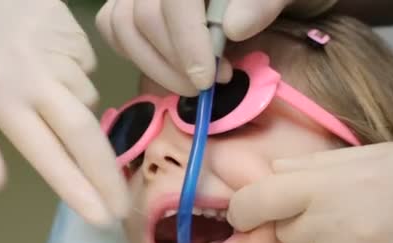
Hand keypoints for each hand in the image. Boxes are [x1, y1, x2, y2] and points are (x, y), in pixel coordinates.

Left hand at [0, 0, 127, 223]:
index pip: (47, 153)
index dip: (76, 189)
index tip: (100, 216)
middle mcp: (35, 77)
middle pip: (84, 134)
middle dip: (107, 176)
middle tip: (122, 207)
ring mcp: (60, 52)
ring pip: (87, 101)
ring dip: (74, 112)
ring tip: (39, 88)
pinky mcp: (76, 32)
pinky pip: (86, 71)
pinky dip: (74, 78)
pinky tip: (48, 61)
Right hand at [95, 0, 336, 94]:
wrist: (280, 2)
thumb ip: (267, 1)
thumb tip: (231, 27)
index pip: (174, 0)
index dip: (185, 40)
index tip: (206, 79)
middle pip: (142, 15)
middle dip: (174, 61)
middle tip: (209, 84)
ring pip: (122, 24)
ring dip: (154, 65)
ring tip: (192, 82)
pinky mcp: (132, 4)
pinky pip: (112, 25)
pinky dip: (134, 52)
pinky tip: (167, 65)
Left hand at [227, 142, 392, 242]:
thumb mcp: (373, 157)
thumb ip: (315, 165)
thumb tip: (270, 173)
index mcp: (330, 187)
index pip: (258, 200)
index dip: (244, 208)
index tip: (244, 213)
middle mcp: (332, 230)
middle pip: (283, 232)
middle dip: (303, 225)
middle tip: (348, 218)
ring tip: (369, 242)